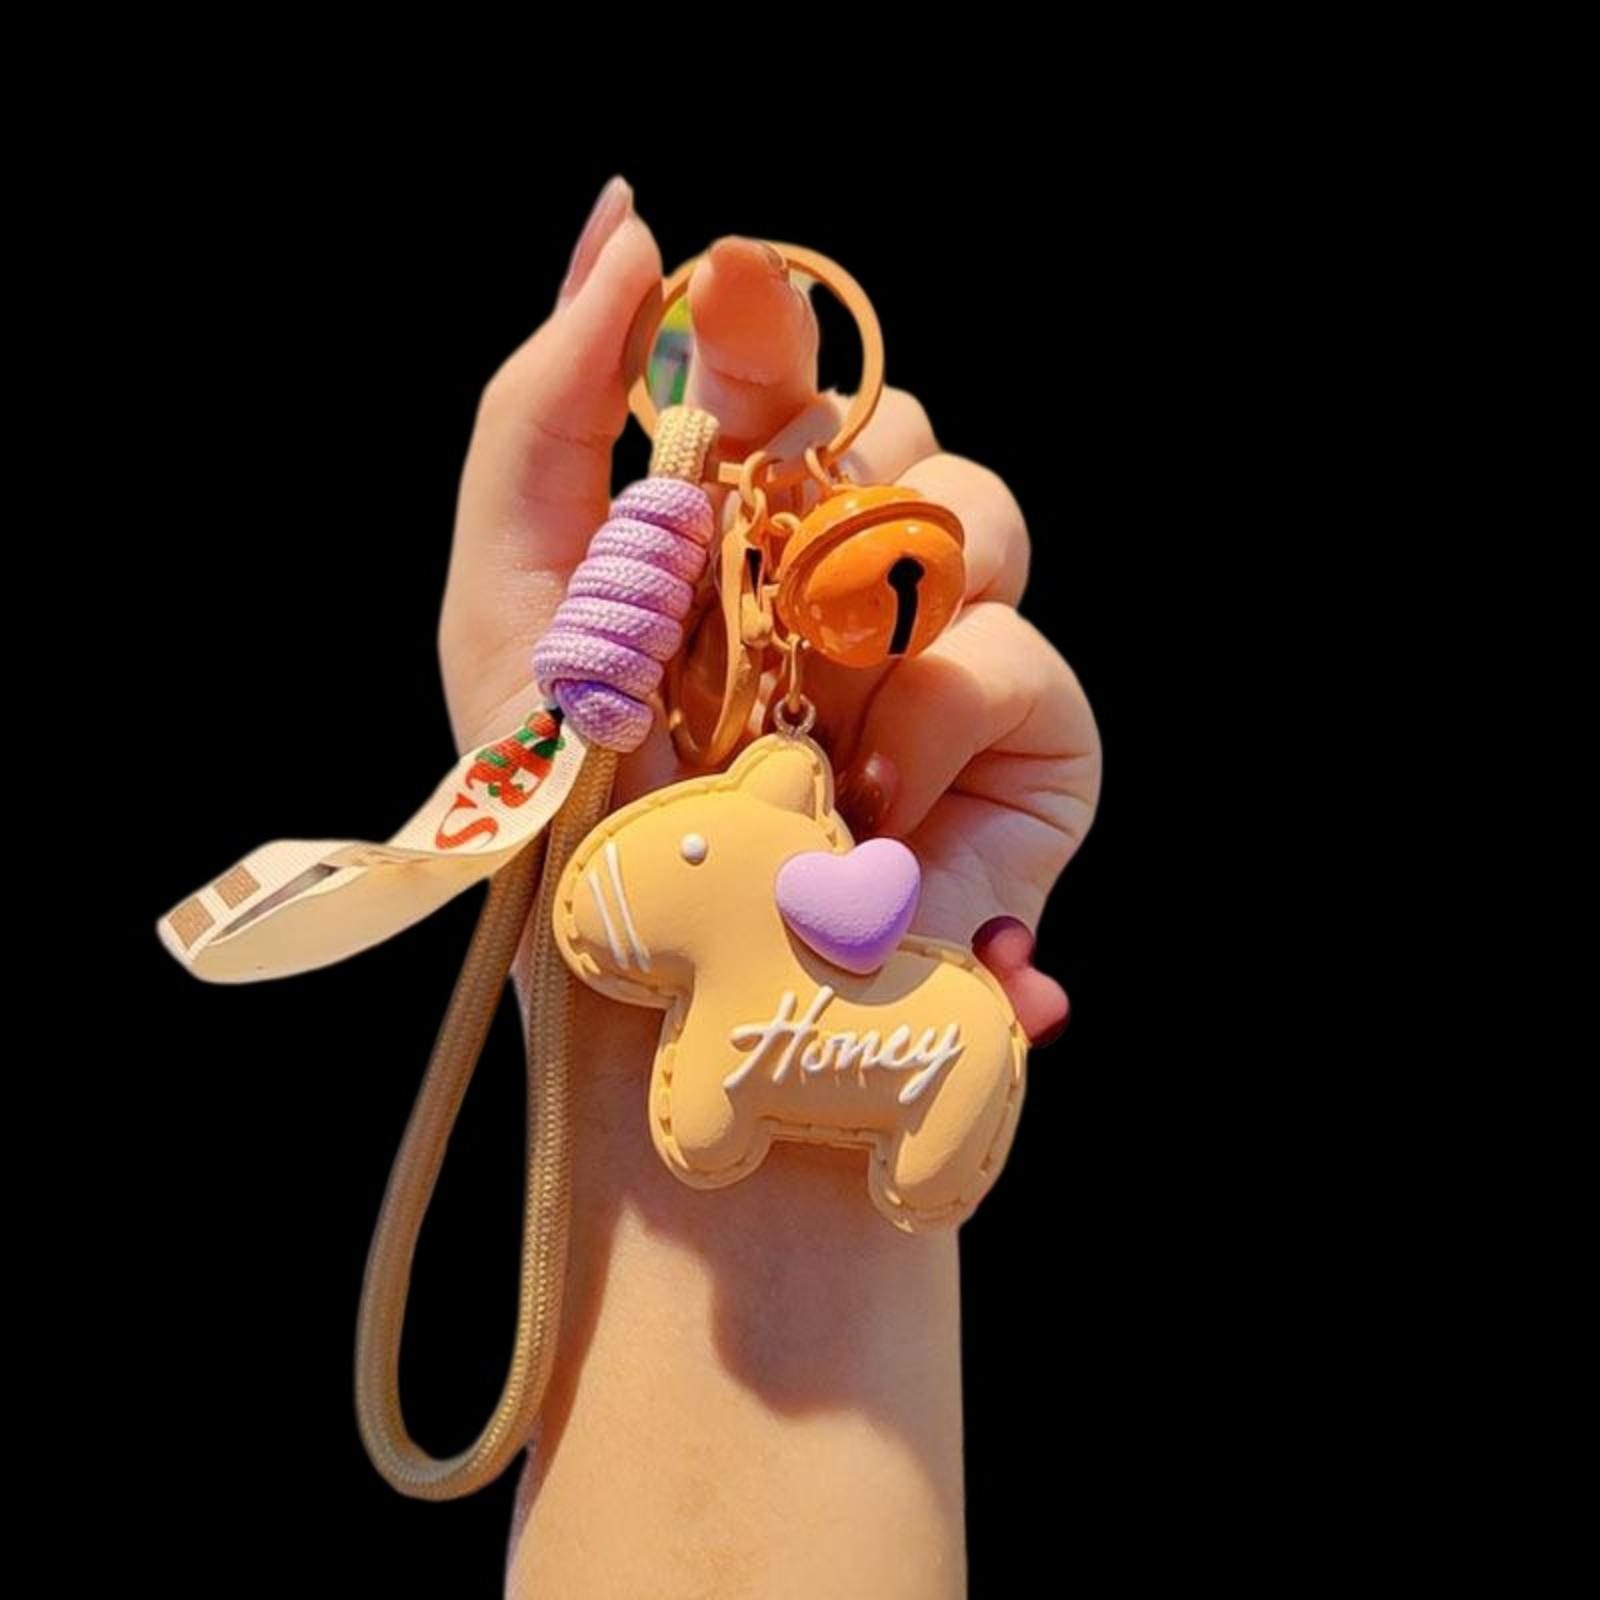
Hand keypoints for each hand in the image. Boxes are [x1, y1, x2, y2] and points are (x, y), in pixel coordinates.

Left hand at [437, 174, 1101, 1044]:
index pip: (778, 379)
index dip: (764, 331)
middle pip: (900, 425)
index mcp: (727, 547)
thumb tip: (633, 218)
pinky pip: (1035, 667)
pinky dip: (955, 729)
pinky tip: (881, 832)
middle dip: (833, 480)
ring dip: (893, 603)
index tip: (730, 302)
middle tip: (756, 592)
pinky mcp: (1027, 768)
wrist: (675, 1040)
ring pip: (984, 516)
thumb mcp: (510, 614)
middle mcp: (839, 593)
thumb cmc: (566, 840)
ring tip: (813, 746)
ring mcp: (937, 674)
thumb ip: (548, 408)